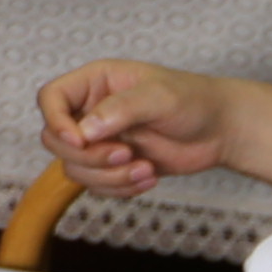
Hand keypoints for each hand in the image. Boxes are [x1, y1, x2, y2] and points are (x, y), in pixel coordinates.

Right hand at [34, 58, 229, 194]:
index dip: (56, 121)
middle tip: (124, 154)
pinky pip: (96, 186)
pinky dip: (120, 188)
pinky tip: (149, 178)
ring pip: (75, 168)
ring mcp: (101, 140)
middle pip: (55, 140)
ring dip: (108, 177)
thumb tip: (85, 129)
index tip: (79, 140)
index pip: (51, 98)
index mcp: (96, 82)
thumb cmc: (194, 101)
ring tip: (145, 169)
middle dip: (88, 156)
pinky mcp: (113, 166)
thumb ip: (121, 109)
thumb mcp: (159, 97)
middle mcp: (91, 111)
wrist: (220, 130)